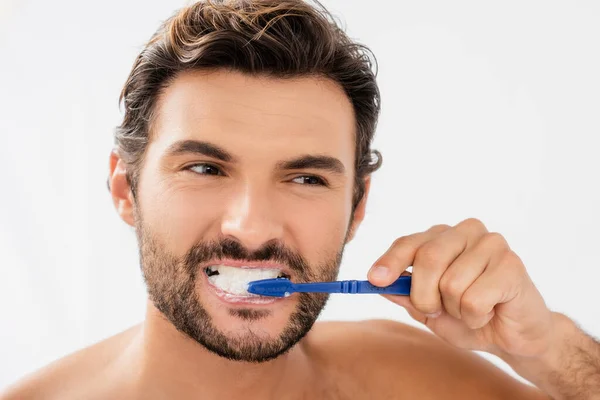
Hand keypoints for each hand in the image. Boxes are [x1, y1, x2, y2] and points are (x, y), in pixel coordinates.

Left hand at [368, 218, 553, 358]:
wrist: (513, 337)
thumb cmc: (469, 316)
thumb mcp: (428, 309)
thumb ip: (405, 294)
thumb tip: (377, 282)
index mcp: (443, 237)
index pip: (409, 243)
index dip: (390, 261)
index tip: (374, 279)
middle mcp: (467, 231)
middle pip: (428, 259)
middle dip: (424, 296)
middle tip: (437, 311)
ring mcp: (492, 244)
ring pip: (451, 283)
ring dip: (456, 310)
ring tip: (472, 310)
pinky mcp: (512, 264)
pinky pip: (474, 299)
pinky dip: (475, 317)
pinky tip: (490, 312)